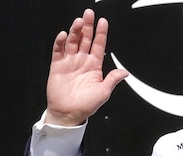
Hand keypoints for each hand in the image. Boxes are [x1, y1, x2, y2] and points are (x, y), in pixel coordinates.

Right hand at [45, 9, 128, 125]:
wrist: (68, 114)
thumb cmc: (86, 105)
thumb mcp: (103, 92)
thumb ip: (112, 80)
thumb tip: (124, 72)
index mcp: (94, 66)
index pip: (98, 45)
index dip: (100, 34)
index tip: (103, 22)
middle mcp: (82, 61)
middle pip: (85, 39)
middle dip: (87, 27)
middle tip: (89, 14)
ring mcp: (70, 62)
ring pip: (73, 42)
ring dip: (75, 31)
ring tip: (79, 22)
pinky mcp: (57, 66)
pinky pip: (58, 51)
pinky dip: (60, 43)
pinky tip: (64, 36)